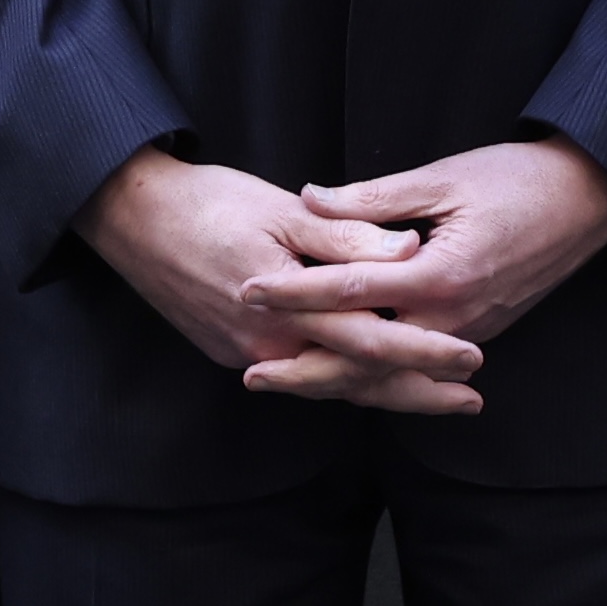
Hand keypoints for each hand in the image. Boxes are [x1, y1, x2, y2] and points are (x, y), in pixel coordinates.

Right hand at [87, 150, 457, 409]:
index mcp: (287, 310)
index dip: (426, 353)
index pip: (372, 344)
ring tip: (435, 395)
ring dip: (385, 392)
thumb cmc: (209, 204)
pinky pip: (301, 373)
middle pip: (357, 383)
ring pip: (330, 384)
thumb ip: (348, 238)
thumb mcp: (284, 209)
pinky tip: (369, 377)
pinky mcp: (235, 349)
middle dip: (417, 394)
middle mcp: (269, 347)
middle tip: (471, 401)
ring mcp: (249, 355)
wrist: (134, 219)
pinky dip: (342, 379)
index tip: (473, 359)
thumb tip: (409, 253)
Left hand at [270, 139, 606, 373]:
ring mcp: (469, 333)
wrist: (588, 199)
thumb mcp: (442, 177)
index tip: (248, 289)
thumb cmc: (517, 178)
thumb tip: (310, 198)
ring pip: (391, 374)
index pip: (351, 292)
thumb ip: (373, 199)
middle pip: (366, 360)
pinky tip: (342, 375)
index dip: (295, 292)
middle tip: (252, 372)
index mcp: (441, 275)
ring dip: (337, 380)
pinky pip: (416, 367)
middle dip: (307, 370)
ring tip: (285, 381)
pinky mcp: (478, 333)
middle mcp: (454, 318)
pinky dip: (376, 376)